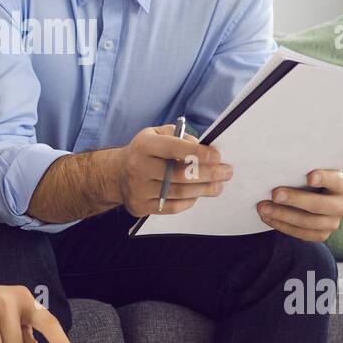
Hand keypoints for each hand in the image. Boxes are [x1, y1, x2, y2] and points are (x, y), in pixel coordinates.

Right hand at [115, 123, 232, 217]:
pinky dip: (188, 201)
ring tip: (218, 186)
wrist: (116, 173)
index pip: (174, 148)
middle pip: (179, 174)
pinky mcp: (140, 206)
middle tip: (226, 172)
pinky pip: (171, 207)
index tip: (217, 156)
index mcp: (144, 146)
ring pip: (178, 192)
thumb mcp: (156, 134)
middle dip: (208, 174)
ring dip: (203, 190)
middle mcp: (138, 167)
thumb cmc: (144, 152)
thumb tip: (201, 147)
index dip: (198, 153)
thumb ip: (179, 136)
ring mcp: (138, 189)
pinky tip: (198, 195)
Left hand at [257, 168, 342, 241]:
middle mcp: (341, 206)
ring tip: (263, 208)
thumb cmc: (308, 178)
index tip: (310, 177)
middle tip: (275, 194)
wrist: (313, 196)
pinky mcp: (321, 235)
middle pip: (319, 205)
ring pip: (308, 222)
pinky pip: (301, 233)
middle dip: (295, 199)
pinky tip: (267, 217)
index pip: (337, 181)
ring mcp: (332, 223)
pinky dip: (282, 225)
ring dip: (283, 215)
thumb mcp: (310, 170)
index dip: (325, 179)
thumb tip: (280, 165)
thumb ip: (302, 168)